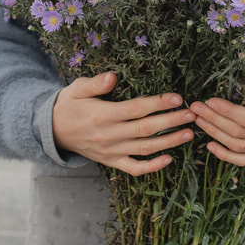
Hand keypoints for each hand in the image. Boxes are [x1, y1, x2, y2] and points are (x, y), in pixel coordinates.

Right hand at [52, 72, 195, 175]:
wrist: (52, 131)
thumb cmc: (68, 105)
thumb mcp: (76, 89)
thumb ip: (95, 83)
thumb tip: (113, 76)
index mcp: (102, 115)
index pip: (136, 109)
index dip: (158, 103)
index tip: (177, 98)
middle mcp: (109, 135)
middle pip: (146, 129)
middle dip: (171, 122)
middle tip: (192, 115)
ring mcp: (112, 151)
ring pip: (145, 149)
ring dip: (169, 142)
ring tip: (189, 134)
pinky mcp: (111, 161)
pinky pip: (134, 168)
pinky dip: (152, 167)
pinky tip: (169, 159)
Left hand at [189, 82, 244, 165]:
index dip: (229, 112)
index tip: (211, 99)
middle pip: (238, 133)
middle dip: (213, 119)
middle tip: (194, 106)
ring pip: (237, 147)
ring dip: (214, 134)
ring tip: (197, 119)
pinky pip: (242, 161)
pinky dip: (224, 156)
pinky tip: (209, 145)